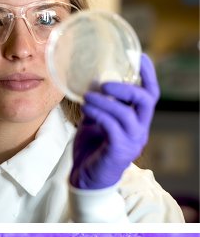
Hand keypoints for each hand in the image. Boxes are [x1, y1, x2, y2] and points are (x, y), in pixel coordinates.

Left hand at [71, 54, 158, 189]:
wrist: (85, 180)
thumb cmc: (91, 150)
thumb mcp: (94, 123)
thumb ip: (97, 107)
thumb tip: (90, 87)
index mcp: (137, 121)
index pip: (150, 95)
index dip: (148, 75)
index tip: (140, 57)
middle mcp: (140, 130)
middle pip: (146, 101)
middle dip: (126, 88)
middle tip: (105, 83)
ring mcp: (132, 141)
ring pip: (127, 114)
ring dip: (106, 102)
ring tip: (87, 96)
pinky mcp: (120, 151)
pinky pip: (113, 128)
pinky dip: (100, 115)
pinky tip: (87, 109)